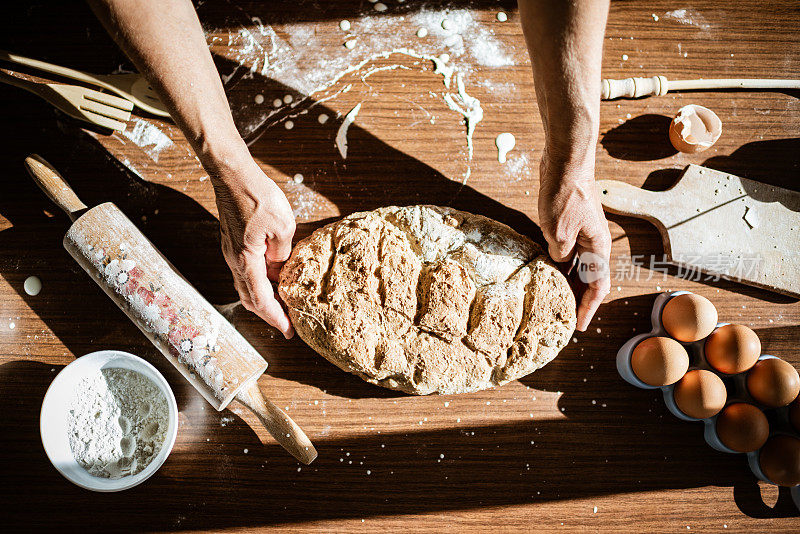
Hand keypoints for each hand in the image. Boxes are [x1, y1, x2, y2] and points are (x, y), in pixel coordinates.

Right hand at [210, 154, 295, 338]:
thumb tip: (281, 268)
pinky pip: (248, 271)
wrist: (232, 175)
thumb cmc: (256, 196)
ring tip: (285, 306)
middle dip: (269, 314)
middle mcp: (235, 260)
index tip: (288, 330)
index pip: (261, 299)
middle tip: (288, 324)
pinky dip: (261, 282)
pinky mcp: (235, 243)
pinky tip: (277, 279)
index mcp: (246, 260)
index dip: (275, 318)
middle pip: (251, 298)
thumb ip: (283, 253)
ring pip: (248, 285)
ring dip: (265, 299)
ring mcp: (233, 252)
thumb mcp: (283, 226)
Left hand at [538, 155, 610, 330]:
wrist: (566, 161)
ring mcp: (582, 232)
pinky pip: (566, 250)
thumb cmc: (566, 195)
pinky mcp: (569, 223)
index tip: (578, 326)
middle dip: (578, 299)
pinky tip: (544, 270)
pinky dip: (558, 263)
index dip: (588, 308)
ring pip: (576, 264)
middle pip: (588, 278)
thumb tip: (557, 261)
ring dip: (567, 281)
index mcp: (598, 248)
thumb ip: (558, 254)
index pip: (598, 286)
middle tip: (564, 317)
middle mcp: (594, 243)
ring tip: (553, 299)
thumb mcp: (558, 233)